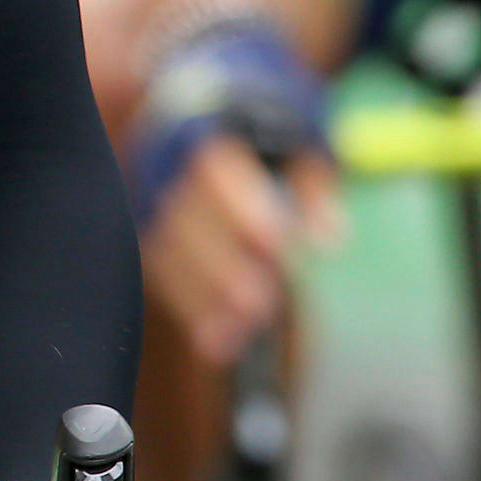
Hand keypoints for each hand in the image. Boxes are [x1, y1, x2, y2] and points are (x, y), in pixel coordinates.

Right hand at [140, 133, 340, 366]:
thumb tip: (330, 239)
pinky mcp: (150, 244)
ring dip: (203, 296)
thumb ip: (312, 189)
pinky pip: (162, 280)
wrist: (197, 146)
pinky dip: (191, 310)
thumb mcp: (296, 152)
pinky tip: (218, 341)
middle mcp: (169, 175)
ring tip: (239, 332)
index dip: (242, 207)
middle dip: (220, 264)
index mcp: (205, 138)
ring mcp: (152, 211)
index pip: (214, 171)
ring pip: (167, 255)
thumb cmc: (262, 150)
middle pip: (185, 221)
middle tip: (258, 303)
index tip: (275, 242)